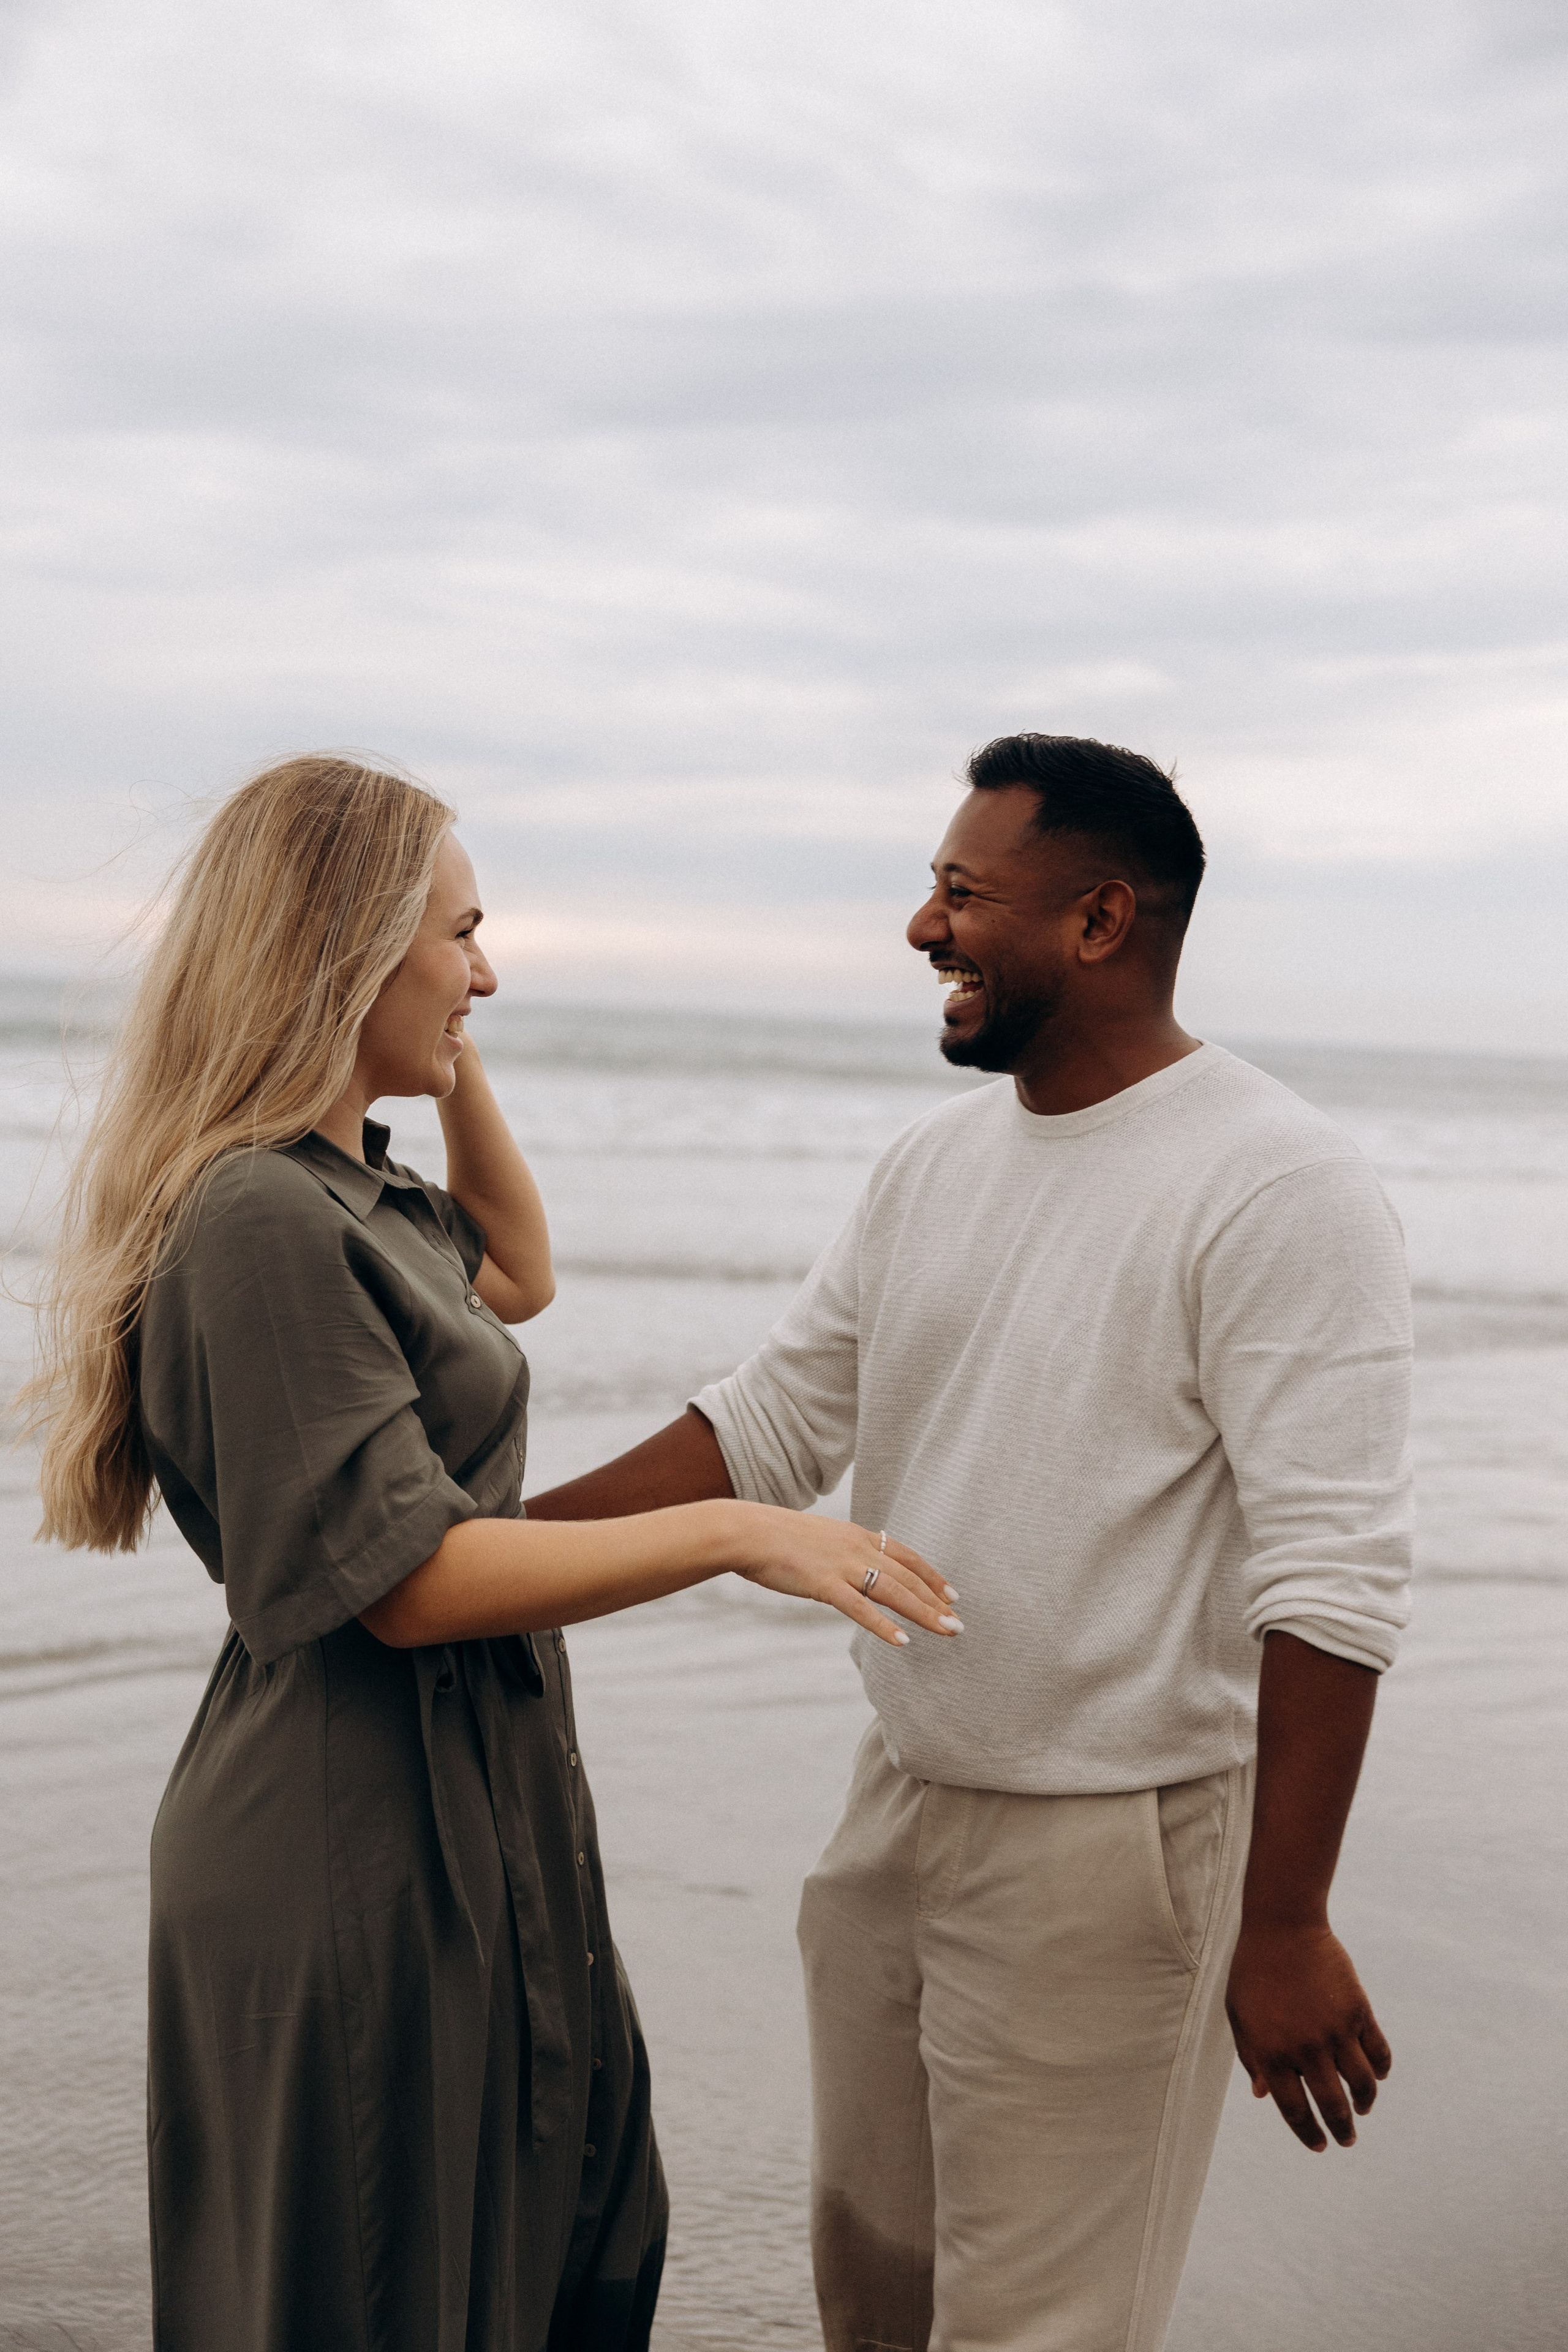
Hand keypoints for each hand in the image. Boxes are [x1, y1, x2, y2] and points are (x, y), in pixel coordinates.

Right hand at [730, 1506, 961, 1648]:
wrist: (747, 1532)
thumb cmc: (776, 1539)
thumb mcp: (819, 1539)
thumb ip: (841, 1554)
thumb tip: (854, 1572)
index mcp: (857, 1535)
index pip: (905, 1555)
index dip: (931, 1576)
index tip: (951, 1593)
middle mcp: (857, 1547)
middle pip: (907, 1576)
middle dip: (936, 1600)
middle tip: (959, 1621)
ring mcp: (842, 1565)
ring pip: (894, 1591)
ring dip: (924, 1613)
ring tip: (948, 1631)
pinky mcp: (824, 1583)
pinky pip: (860, 1608)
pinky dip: (883, 1625)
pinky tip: (902, 1641)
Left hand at [1226, 1920, 1390, 2150]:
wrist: (1282, 1927)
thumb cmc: (1253, 1972)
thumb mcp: (1240, 2017)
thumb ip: (1252, 2057)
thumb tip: (1264, 2096)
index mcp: (1272, 2054)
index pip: (1295, 2111)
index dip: (1308, 2135)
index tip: (1319, 2145)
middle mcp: (1306, 2049)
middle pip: (1333, 2107)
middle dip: (1341, 2131)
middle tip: (1346, 2140)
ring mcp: (1335, 2030)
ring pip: (1362, 2086)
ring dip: (1364, 2105)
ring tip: (1360, 2112)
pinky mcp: (1358, 2011)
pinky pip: (1378, 2053)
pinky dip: (1380, 2071)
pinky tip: (1374, 2078)